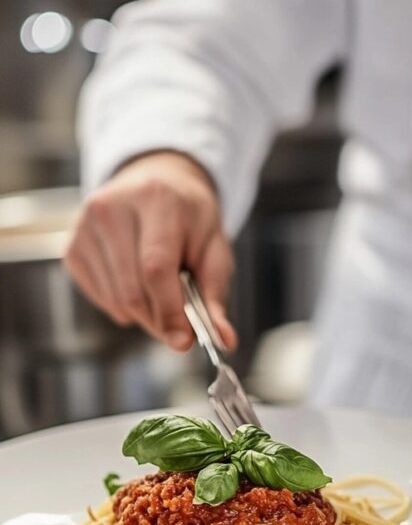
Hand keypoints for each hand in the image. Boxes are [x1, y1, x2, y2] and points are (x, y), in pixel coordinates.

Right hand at [65, 151, 236, 350]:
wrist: (157, 184)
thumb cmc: (191, 219)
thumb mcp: (215, 248)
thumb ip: (216, 294)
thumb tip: (225, 340)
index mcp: (157, 200)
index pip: (156, 268)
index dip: (170, 311)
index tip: (184, 341)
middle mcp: (112, 207)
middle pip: (132, 290)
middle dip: (160, 321)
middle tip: (180, 329)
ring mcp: (85, 225)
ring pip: (115, 298)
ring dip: (144, 315)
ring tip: (163, 295)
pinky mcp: (71, 245)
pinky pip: (99, 296)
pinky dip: (123, 306)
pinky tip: (139, 285)